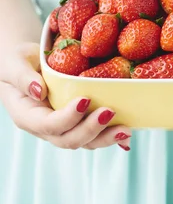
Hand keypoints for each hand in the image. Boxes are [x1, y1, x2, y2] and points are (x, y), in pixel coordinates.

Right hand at [0, 43, 131, 150]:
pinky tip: (126, 135)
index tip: (86, 100)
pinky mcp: (75, 123)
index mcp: (27, 116)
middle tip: (110, 112)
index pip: (48, 124)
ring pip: (84, 142)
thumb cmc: (18, 60)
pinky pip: (92, 135)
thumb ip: (22, 76)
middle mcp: (44, 128)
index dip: (68, 117)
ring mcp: (61, 129)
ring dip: (105, 138)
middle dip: (91, 129)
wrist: (25, 64)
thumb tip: (39, 91)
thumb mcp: (14, 62)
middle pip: (68, 139)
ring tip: (126, 129)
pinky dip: (109, 136)